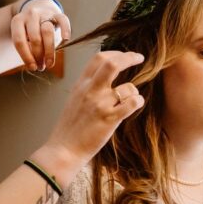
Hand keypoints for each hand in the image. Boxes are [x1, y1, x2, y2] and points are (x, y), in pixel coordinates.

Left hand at [10, 0, 71, 70]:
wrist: (39, 8)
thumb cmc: (30, 29)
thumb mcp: (24, 36)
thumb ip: (28, 49)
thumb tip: (35, 66)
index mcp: (17, 21)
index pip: (19, 41)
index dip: (26, 56)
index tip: (32, 67)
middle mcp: (30, 15)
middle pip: (35, 38)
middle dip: (38, 55)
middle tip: (42, 67)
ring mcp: (44, 13)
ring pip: (47, 31)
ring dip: (49, 51)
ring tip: (50, 63)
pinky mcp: (57, 13)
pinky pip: (62, 20)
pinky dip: (65, 29)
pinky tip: (65, 39)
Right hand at [32, 51, 145, 185]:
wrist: (63, 150)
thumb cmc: (70, 127)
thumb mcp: (75, 99)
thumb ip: (88, 86)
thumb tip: (104, 75)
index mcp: (81, 84)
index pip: (99, 58)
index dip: (116, 53)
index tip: (125, 55)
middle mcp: (90, 90)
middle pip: (112, 63)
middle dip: (129, 57)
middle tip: (139, 58)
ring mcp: (99, 104)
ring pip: (128, 87)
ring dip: (134, 91)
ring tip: (131, 98)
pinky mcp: (109, 119)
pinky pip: (132, 103)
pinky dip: (138, 101)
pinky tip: (135, 105)